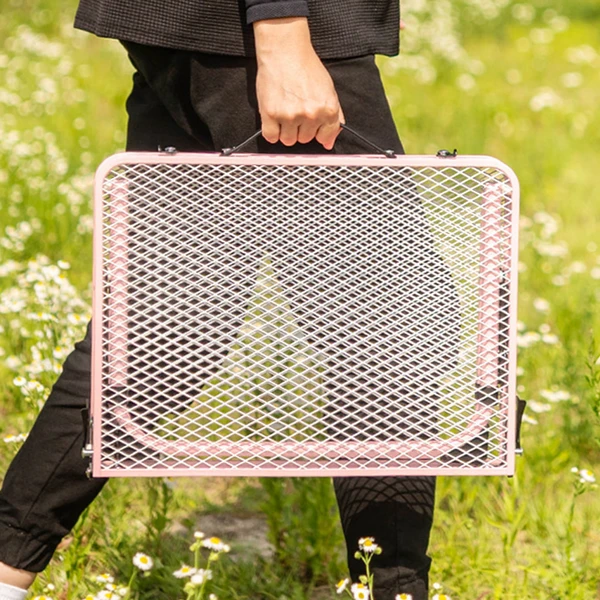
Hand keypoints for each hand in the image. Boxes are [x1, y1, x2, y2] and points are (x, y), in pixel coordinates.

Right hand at [253, 17, 344, 149]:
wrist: (285, 50)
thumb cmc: (306, 67)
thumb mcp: (329, 90)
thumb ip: (334, 116)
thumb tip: (329, 142)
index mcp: (328, 110)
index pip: (325, 138)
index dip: (317, 132)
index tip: (311, 125)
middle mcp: (311, 115)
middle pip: (304, 140)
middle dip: (300, 129)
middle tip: (295, 109)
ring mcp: (290, 115)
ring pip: (288, 140)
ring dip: (285, 131)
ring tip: (284, 111)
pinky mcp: (271, 114)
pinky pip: (271, 137)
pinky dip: (271, 131)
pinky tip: (274, 117)